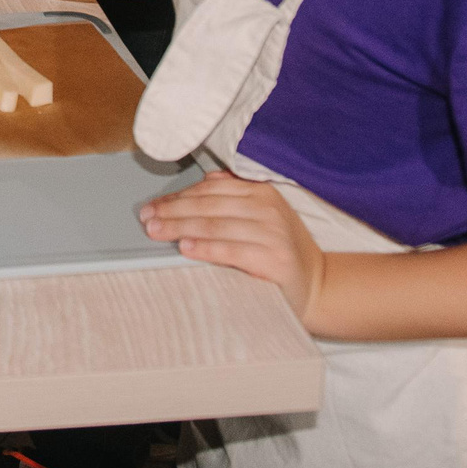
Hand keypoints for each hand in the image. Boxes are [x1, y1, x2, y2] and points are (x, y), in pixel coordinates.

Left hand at [140, 172, 326, 320]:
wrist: (319, 285)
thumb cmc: (282, 250)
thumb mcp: (264, 215)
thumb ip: (236, 196)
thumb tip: (203, 182)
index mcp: (262, 192)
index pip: (209, 191)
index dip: (177, 197)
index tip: (153, 206)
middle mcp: (268, 208)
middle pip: (208, 206)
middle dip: (172, 211)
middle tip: (146, 219)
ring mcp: (273, 233)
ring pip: (215, 226)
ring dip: (181, 227)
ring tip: (157, 231)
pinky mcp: (275, 259)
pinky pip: (231, 251)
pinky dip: (206, 248)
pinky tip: (185, 248)